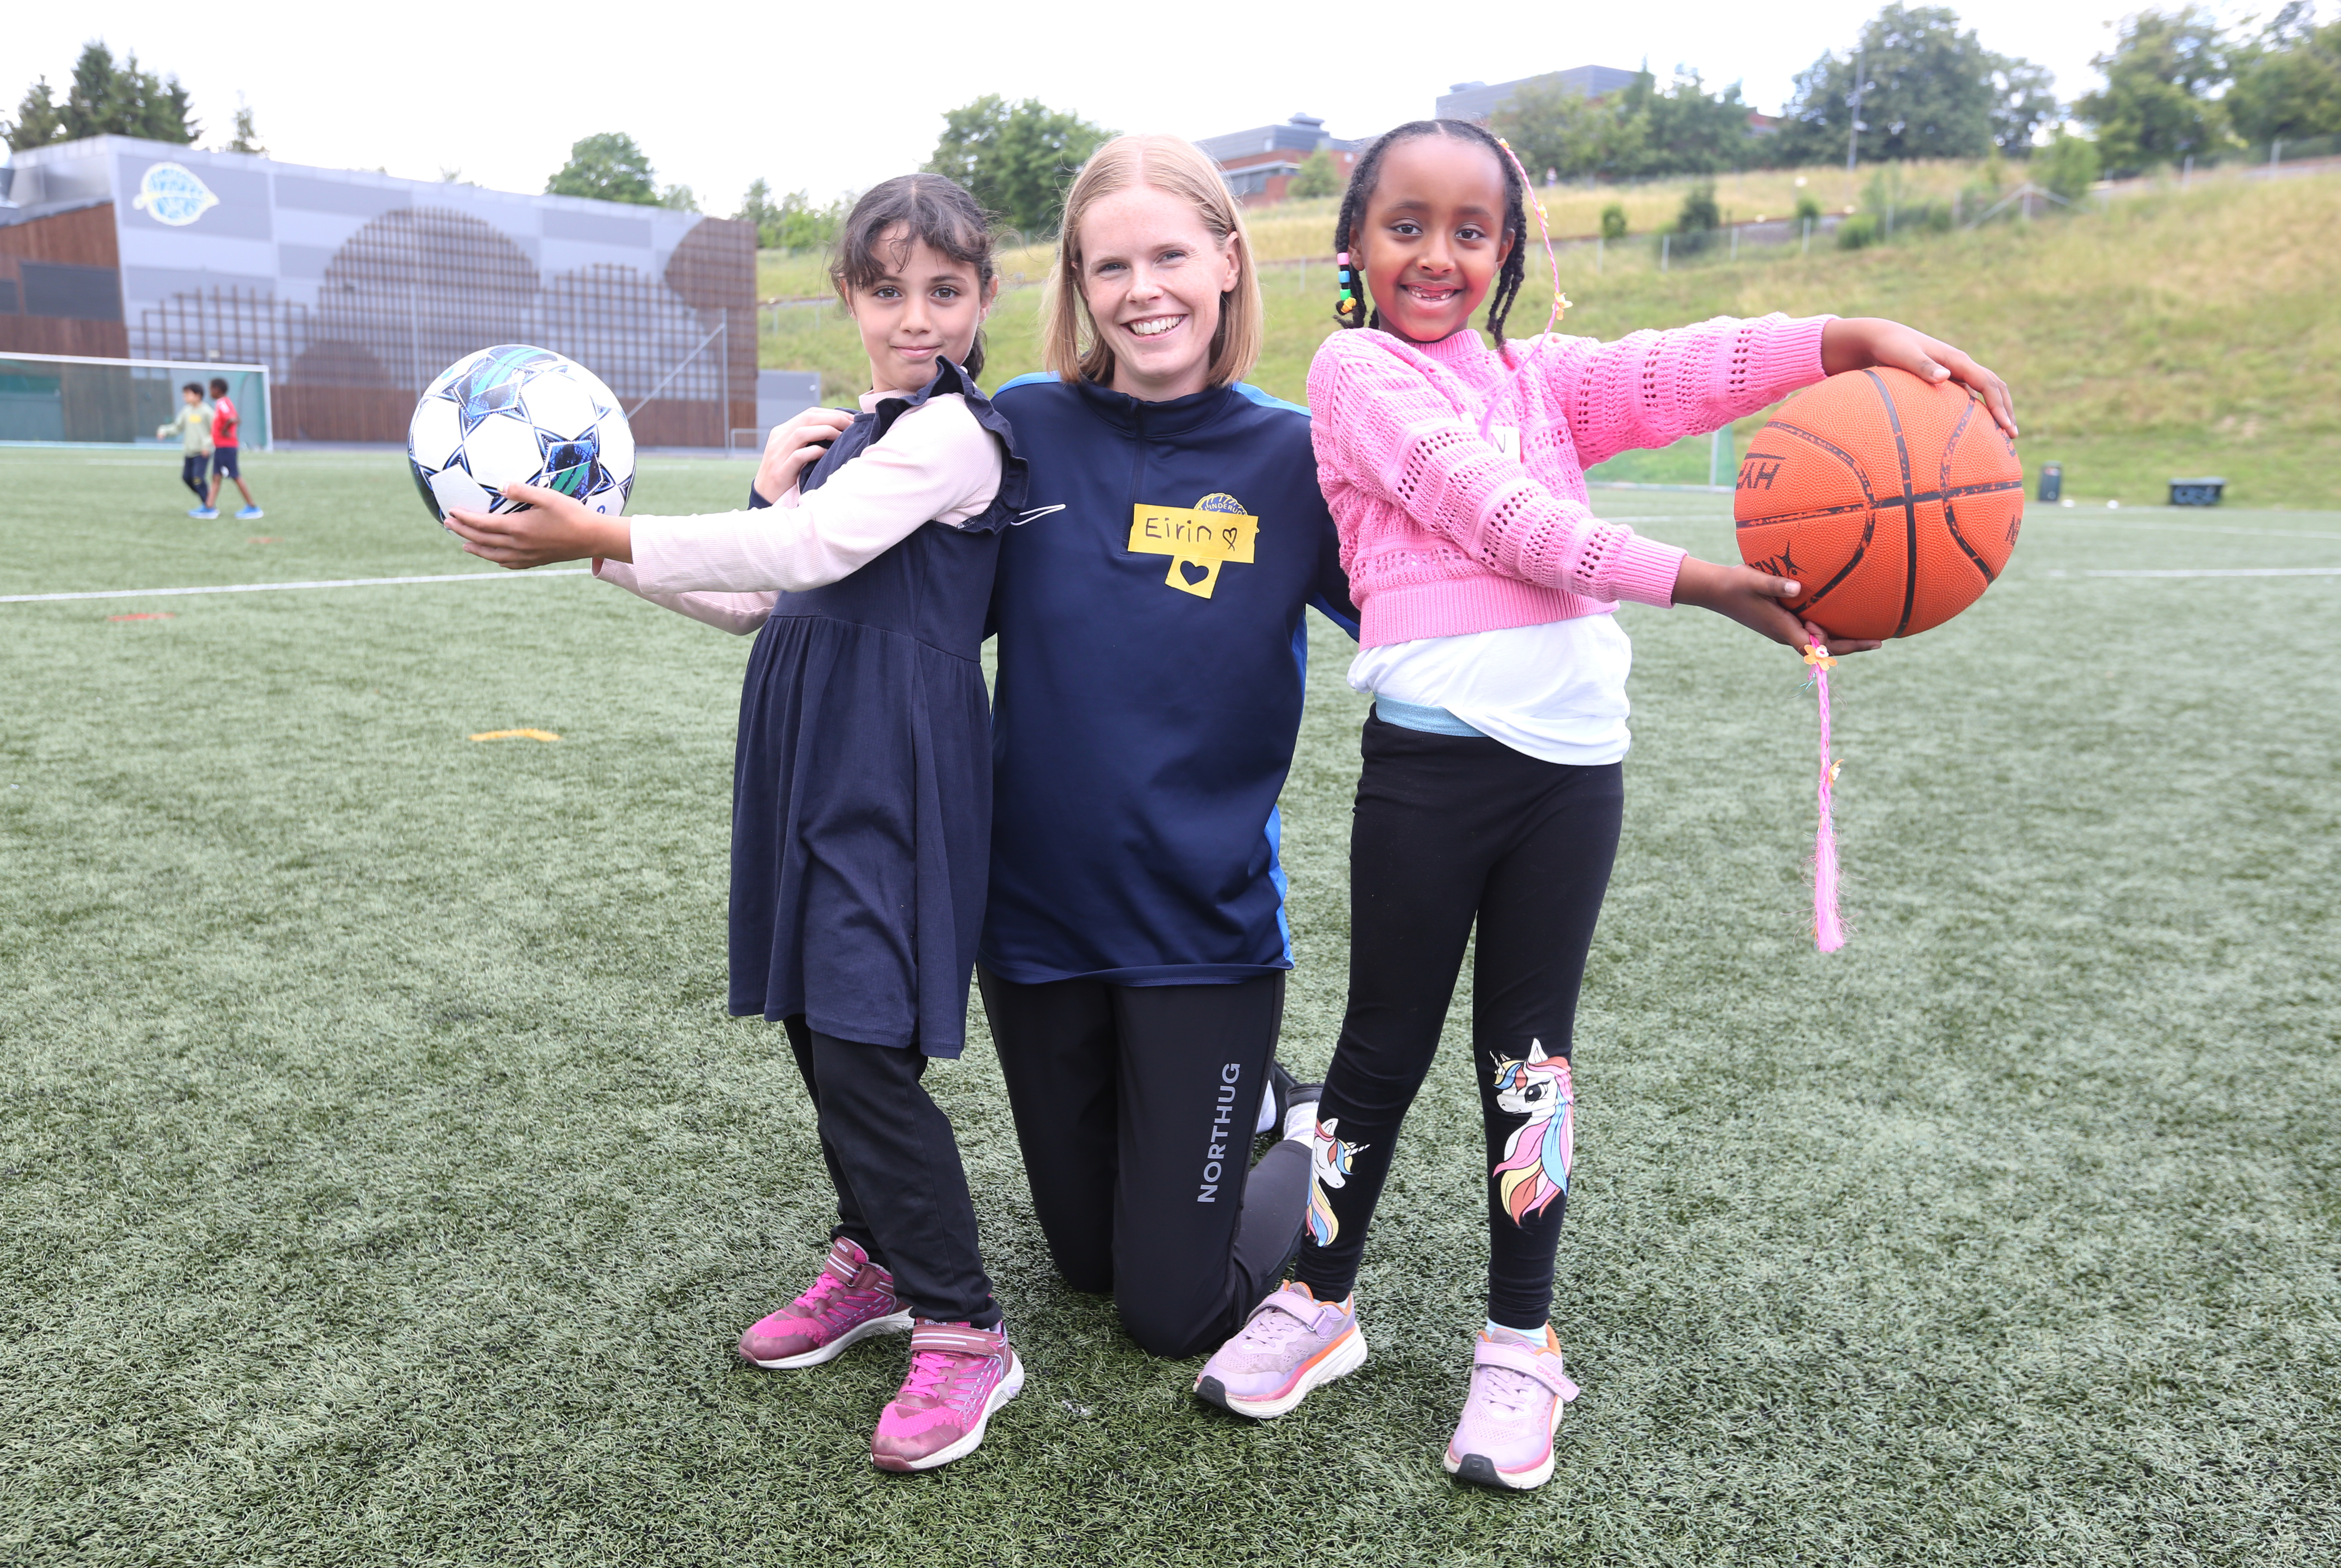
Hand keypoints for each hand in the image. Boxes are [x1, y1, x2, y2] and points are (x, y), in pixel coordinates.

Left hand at [444, 483, 627, 568]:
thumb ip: (522, 490)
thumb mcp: (548, 497)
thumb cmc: (572, 514)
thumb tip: (500, 485)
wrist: (593, 538)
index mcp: (518, 528)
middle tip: (448, 525)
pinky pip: (511, 563)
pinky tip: (495, 558)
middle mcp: (518, 545)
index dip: (464, 518)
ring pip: (494, 555)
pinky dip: (497, 560)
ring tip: (464, 544)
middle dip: (463, 532)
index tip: (451, 512)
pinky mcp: (537, 560)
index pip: (483, 524)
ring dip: (476, 549)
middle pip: (483, 540)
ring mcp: (527, 555)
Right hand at [753, 406, 854, 502]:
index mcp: (782, 431)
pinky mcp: (780, 471)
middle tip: (853, 424)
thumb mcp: (794, 453)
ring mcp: (778, 454)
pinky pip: (799, 456)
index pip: (809, 413)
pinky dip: (815, 452)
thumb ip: (808, 441)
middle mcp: (779, 438)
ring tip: (843, 437)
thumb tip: (837, 432)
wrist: (765, 498)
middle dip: (833, 418)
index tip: (851, 419)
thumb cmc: (787, 476)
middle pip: (808, 418)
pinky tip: (828, 454)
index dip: (832, 413)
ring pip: (802, 433)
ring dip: (826, 431)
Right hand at [1671, 559, 1884, 657]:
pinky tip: (1837, 620)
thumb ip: (1776, 584)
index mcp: (1782, 628)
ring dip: (1839, 640)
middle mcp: (1786, 633)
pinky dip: (1826, 630)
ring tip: (1865, 634)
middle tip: (1878, 642)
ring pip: (1817, 642)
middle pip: (1823, 649)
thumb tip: (1796, 588)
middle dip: (1851, 646)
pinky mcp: (1781, 622)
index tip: (1866, 640)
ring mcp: (1784, 629)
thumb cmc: (1736, 585)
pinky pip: (1809, 632)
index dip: (1841, 645)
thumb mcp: (1755, 580)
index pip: (1817, 646)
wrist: (1716, 591)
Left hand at [1821, 316, 2016, 438]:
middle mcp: (1961, 364)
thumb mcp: (1905, 356)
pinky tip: (1977, 428)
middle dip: (2006, 409)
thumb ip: (1923, 367)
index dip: (1998, 405)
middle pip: (1994, 386)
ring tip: (2004, 433)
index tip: (2005, 427)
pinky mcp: (1948, 377)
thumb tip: (1944, 377)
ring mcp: (1956, 370)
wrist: (1882, 337)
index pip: (1986, 383)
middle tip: (2012, 436)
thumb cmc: (1892, 347)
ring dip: (1998, 409)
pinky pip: (1971, 394)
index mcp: (1956, 360)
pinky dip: (1980, 409)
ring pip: (1986, 390)